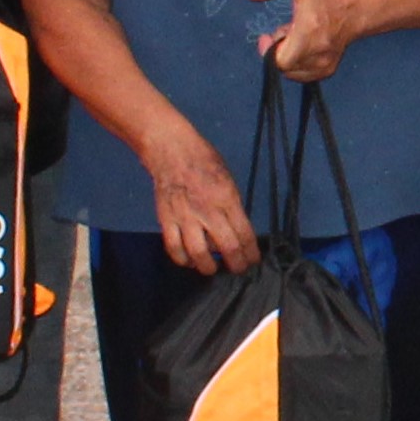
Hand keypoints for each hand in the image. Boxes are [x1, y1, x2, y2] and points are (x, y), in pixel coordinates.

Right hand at [144, 123, 259, 274]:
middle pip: (227, 247)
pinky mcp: (166, 219)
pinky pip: (174, 247)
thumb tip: (236, 230)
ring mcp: (185, 217)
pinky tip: (189, 260)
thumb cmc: (204, 161)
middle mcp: (208, 211)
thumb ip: (232, 206)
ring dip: (208, 267)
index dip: (251, 253)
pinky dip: (182, 259)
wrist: (172, 151)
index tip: (253, 260)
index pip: (244, 234)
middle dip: (236, 264)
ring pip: (198, 253)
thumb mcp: (228, 181)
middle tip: (238, 269)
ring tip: (212, 269)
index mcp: (227, 199)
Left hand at [249, 0, 356, 80]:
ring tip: (293, 39)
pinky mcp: (327, 71)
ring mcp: (324, 65)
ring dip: (286, 58)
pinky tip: (301, 48)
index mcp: (308, 32)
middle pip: (283, 67)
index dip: (268, 51)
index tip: (267, 36)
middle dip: (277, 51)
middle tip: (283, 32)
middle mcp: (318, 52)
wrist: (353, 11)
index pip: (280, 60)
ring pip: (291, 73)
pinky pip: (301, 75)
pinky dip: (296, 64)